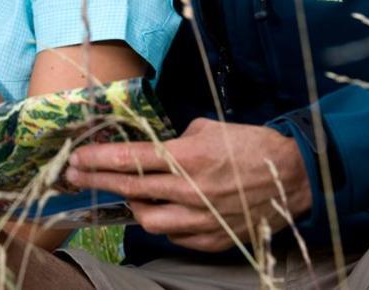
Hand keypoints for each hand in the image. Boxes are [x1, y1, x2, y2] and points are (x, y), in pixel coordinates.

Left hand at [65, 118, 311, 252]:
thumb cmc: (251, 146)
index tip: (76, 157)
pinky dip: (164, 222)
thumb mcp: (209, 128)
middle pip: (130, 189)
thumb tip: (152, 150)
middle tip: (74, 174)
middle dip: (97, 180)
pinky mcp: (212, 239)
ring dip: (132, 206)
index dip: (98, 159)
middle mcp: (190, 191)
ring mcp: (201, 219)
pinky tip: (162, 209)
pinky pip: (175, 235)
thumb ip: (175, 142)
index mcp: (187, 158)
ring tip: (126, 193)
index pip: (130, 159)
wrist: (294, 176)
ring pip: (147, 220)